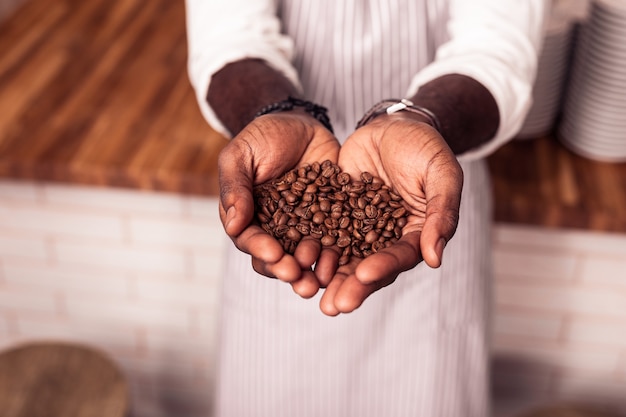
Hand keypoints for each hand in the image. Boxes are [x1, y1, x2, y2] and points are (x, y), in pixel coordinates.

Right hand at [218, 111, 339, 297]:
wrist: (301, 123)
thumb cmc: (264, 136)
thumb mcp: (241, 155)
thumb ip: (235, 187)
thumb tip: (233, 225)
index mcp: (248, 217)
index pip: (250, 240)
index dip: (261, 249)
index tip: (274, 254)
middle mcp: (274, 228)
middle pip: (277, 257)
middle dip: (287, 270)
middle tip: (299, 279)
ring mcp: (303, 226)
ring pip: (305, 256)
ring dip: (312, 270)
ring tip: (321, 281)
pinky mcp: (330, 219)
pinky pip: (333, 240)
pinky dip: (337, 253)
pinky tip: (344, 261)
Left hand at [318, 112, 462, 314]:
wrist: (393, 124)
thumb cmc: (424, 146)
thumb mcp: (441, 173)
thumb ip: (441, 213)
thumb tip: (435, 259)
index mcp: (416, 233)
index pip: (400, 256)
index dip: (383, 267)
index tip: (363, 276)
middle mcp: (387, 237)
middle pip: (369, 266)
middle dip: (351, 286)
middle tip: (333, 306)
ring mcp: (360, 226)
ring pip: (343, 256)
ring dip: (327, 276)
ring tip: (308, 292)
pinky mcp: (337, 213)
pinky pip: (323, 232)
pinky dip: (310, 247)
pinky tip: (294, 259)